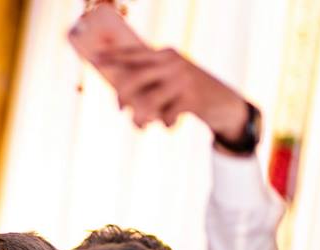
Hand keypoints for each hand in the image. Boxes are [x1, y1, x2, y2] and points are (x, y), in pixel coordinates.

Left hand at [97, 47, 248, 139]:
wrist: (224, 103)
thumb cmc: (188, 93)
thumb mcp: (170, 80)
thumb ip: (149, 80)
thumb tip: (119, 95)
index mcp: (165, 54)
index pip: (133, 54)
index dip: (113, 57)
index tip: (94, 59)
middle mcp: (172, 62)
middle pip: (133, 79)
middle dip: (121, 97)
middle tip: (120, 110)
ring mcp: (182, 79)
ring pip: (145, 103)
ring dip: (139, 119)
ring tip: (141, 126)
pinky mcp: (191, 98)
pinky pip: (164, 116)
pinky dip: (164, 124)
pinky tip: (169, 125)